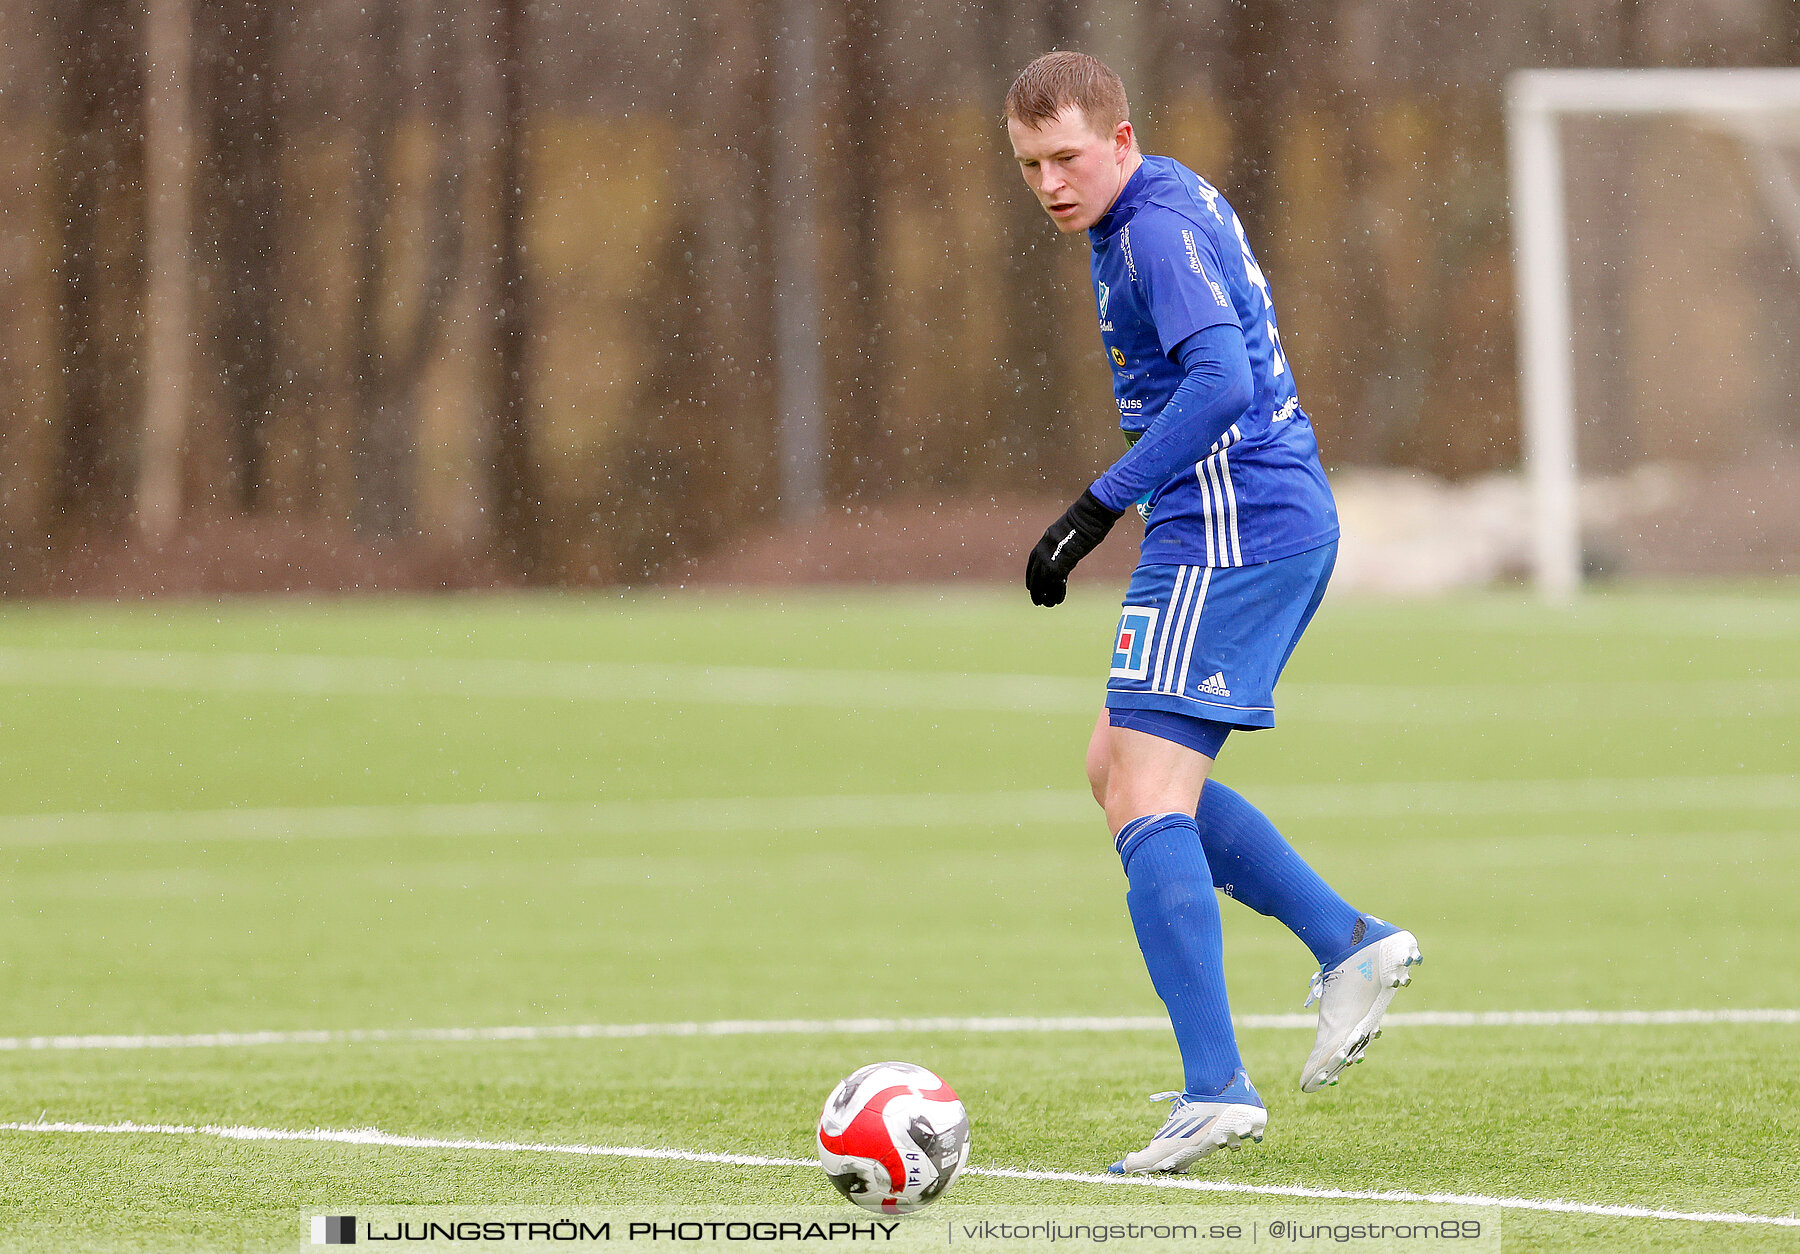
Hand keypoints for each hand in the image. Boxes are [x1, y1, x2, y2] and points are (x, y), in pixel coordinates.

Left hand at [1025, 488, 1121, 606]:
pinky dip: (1057, 594)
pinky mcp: (1060, 565)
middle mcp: (1043, 552)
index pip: (1031, 565)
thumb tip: (1062, 556)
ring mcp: (1050, 559)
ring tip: (1047, 605)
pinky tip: (1058, 601)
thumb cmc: (1082, 522)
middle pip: (1035, 577)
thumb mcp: (1065, 533)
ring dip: (1045, 596)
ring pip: (1043, 584)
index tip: (1031, 587)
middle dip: (1036, 590)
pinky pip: (1056, 585)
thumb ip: (1060, 546)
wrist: (1087, 517)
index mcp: (1042, 544)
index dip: (1031, 578)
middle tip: (1037, 601)